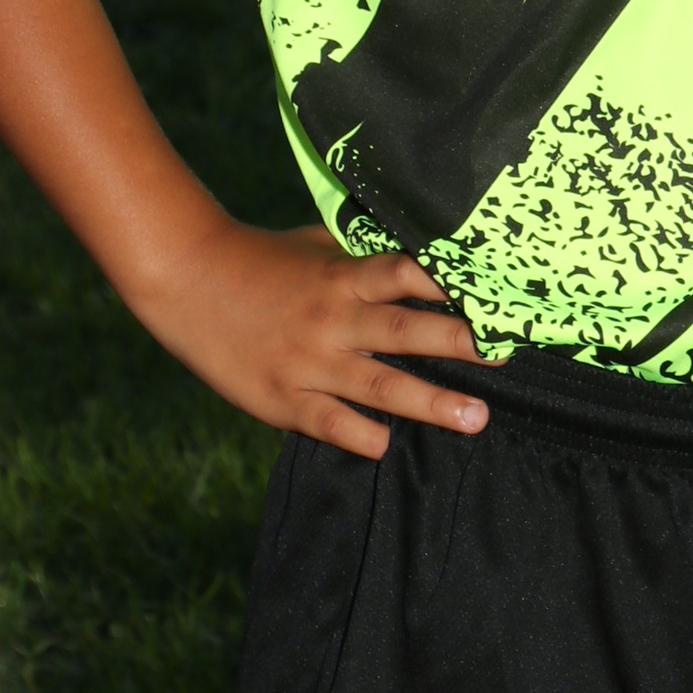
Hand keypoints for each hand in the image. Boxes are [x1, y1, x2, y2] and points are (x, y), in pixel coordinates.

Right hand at [124, 218, 488, 459]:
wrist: (186, 279)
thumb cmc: (262, 259)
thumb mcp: (317, 246)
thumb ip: (365, 260)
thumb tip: (424, 261)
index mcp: (343, 276)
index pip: (405, 274)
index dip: (449, 283)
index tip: (495, 296)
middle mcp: (332, 318)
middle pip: (404, 330)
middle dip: (459, 343)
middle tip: (506, 357)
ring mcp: (308, 361)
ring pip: (379, 385)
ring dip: (430, 402)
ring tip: (476, 418)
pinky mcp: (283, 398)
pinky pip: (329, 422)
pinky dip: (359, 434)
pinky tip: (388, 445)